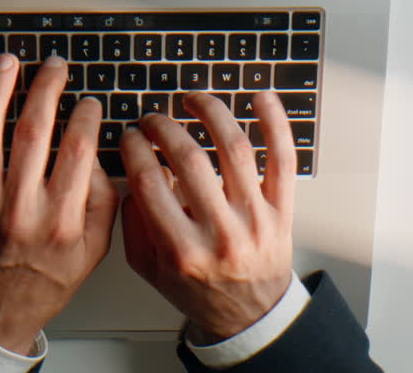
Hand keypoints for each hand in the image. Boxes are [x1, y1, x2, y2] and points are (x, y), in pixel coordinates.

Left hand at [0, 54, 118, 353]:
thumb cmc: (43, 282)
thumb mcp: (93, 252)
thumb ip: (103, 203)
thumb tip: (97, 157)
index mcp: (59, 220)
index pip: (77, 150)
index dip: (85, 116)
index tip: (88, 102)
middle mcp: (18, 210)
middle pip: (33, 133)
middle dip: (46, 89)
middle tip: (53, 66)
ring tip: (6, 63)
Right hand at [119, 90, 294, 342]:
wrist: (250, 314)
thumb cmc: (198, 288)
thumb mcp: (148, 268)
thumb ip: (134, 222)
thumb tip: (134, 172)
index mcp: (182, 250)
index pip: (150, 183)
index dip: (135, 149)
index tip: (130, 136)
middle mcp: (220, 233)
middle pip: (189, 161)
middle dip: (164, 129)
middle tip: (154, 119)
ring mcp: (255, 219)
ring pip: (234, 150)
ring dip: (211, 113)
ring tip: (193, 99)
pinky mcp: (282, 210)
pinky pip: (282, 160)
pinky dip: (275, 124)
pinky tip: (260, 97)